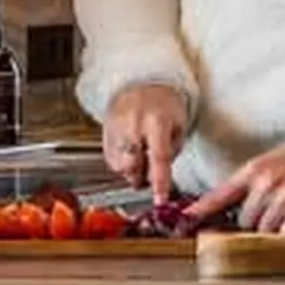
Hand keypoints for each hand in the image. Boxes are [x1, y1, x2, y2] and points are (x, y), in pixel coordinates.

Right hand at [101, 84, 191, 201]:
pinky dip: (122, 163)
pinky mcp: (104, 134)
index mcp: (156, 122)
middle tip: (152, 169)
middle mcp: (132, 127)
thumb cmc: (164, 104)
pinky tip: (131, 151)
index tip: (160, 200)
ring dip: (133, 170)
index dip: (160, 182)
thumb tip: (158, 176)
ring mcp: (115, 130)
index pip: (159, 158)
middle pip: (134, 167)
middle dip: (144, 176)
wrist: (141, 83)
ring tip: (141, 154)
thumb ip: (172, 151)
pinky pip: (112, 161)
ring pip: (121, 167)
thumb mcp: (179, 125)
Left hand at [187, 141, 284, 233]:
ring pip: (263, 228)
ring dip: (269, 228)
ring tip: (280, 214)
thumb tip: (214, 207)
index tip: (188, 218)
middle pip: (243, 220)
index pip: (221, 194)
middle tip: (264, 212)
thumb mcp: (264, 165)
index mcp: (253, 170)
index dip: (202, 208)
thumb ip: (242, 185)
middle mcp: (267, 181)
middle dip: (250, 222)